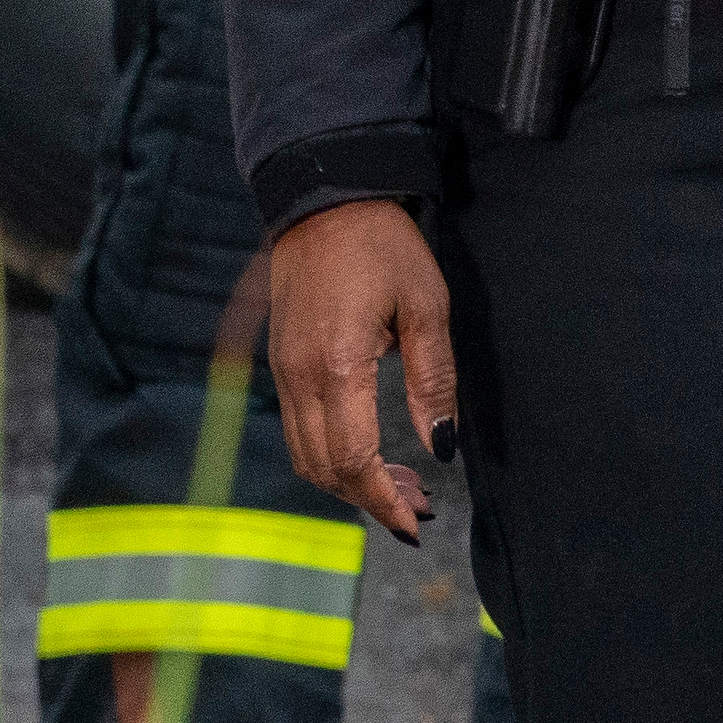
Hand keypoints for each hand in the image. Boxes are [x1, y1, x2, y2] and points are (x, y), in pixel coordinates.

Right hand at [269, 200, 457, 543]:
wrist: (326, 199)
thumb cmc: (383, 245)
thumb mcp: (426, 305)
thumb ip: (433, 380)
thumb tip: (442, 447)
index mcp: (339, 366)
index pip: (354, 461)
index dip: (385, 500)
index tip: (416, 523)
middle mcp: (300, 377)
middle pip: (326, 469)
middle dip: (371, 498)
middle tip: (419, 504)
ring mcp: (284, 371)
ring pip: (306, 456)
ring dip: (349, 481)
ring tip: (400, 482)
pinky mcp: (281, 361)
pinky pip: (298, 429)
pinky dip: (329, 454)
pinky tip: (366, 448)